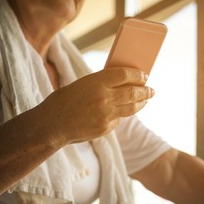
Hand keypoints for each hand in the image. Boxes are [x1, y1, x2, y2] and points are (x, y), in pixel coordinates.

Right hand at [38, 67, 153, 143]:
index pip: (124, 75)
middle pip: (133, 93)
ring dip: (140, 104)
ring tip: (145, 101)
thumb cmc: (62, 102)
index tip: (144, 75)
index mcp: (96, 82)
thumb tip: (119, 84)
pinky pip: (119, 120)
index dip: (137, 75)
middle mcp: (104, 98)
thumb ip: (99, 85)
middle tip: (151, 90)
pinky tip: (122, 113)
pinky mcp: (105, 128)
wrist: (51, 125)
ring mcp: (106, 115)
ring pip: (131, 108)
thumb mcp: (81, 85)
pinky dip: (122, 115)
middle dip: (145, 91)